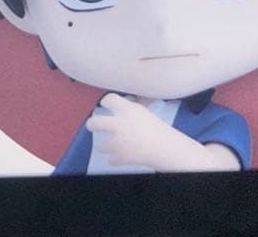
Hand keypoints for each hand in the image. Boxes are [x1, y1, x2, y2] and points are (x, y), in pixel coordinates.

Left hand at [85, 93, 240, 172]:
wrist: (165, 148)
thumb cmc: (158, 127)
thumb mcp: (143, 111)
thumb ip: (132, 106)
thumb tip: (129, 98)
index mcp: (125, 109)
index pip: (107, 100)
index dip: (106, 102)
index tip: (105, 105)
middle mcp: (117, 124)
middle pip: (94, 123)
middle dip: (92, 124)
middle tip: (93, 125)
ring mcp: (116, 142)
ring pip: (101, 145)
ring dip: (105, 146)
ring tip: (109, 145)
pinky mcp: (119, 157)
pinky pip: (111, 159)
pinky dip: (116, 159)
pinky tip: (120, 156)